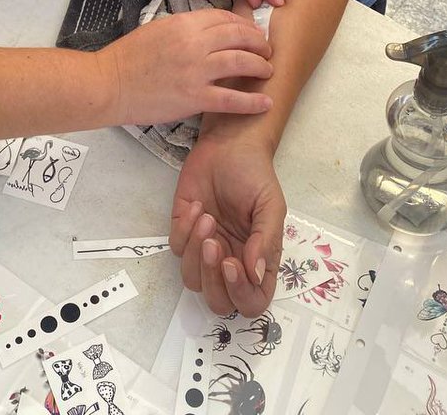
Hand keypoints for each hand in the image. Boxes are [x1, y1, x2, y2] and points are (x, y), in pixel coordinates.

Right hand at [98, 8, 272, 125]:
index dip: (244, 24)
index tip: (251, 31)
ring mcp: (196, 71)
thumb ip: (186, 29)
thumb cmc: (128, 57)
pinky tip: (265, 102)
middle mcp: (195, 44)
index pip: (225, 18)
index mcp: (184, 24)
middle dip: (259, 42)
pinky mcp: (194, 98)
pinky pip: (232, 99)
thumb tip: (210, 33)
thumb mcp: (158, 29)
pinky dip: (252, 101)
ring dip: (260, 66)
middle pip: (239, 37)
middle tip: (266, 50)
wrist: (109, 83)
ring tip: (267, 71)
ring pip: (242, 63)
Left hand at [170, 130, 285, 315]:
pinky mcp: (182, 230)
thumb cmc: (254, 175)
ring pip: (192, 280)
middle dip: (212, 278)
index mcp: (256, 261)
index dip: (241, 293)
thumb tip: (255, 274)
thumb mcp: (271, 205)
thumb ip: (265, 241)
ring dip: (195, 253)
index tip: (232, 263)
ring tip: (207, 217)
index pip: (252, 301)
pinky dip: (184, 230)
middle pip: (218, 301)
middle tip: (213, 244)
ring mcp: (203, 248)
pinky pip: (176, 248)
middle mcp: (230, 261)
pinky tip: (198, 206)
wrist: (228, 145)